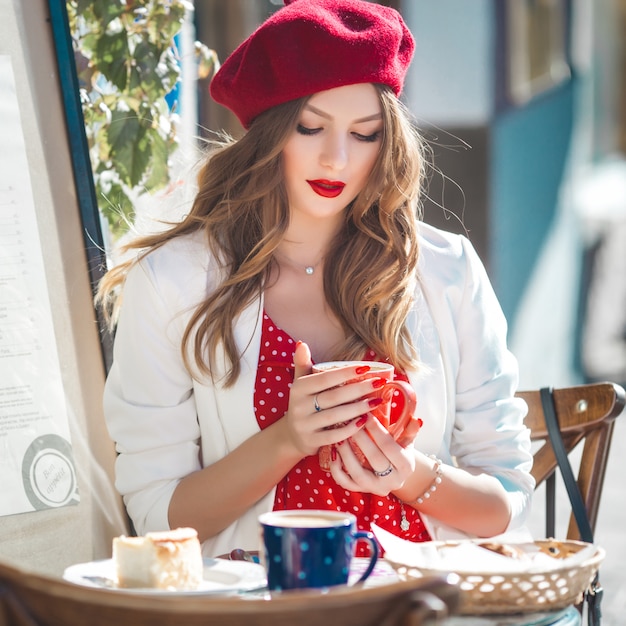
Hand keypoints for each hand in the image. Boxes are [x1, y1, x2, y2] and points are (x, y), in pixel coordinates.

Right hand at [282, 342, 386, 457]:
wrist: (291, 436)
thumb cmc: (304, 404)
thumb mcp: (300, 384)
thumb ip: (302, 363)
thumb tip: (302, 343)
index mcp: (298, 388)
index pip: (325, 378)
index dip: (346, 373)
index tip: (367, 368)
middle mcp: (298, 407)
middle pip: (333, 396)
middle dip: (358, 389)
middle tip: (379, 383)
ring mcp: (304, 426)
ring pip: (335, 416)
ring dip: (358, 408)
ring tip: (377, 401)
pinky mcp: (311, 442)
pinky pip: (334, 436)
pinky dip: (350, 429)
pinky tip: (365, 421)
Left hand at [328, 415, 415, 495]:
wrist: (394, 472)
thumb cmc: (400, 450)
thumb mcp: (407, 440)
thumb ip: (410, 430)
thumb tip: (415, 419)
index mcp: (406, 466)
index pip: (390, 447)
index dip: (377, 430)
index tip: (366, 414)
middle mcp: (392, 481)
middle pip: (374, 460)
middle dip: (361, 439)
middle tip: (349, 421)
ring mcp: (375, 488)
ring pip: (358, 474)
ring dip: (347, 454)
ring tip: (340, 436)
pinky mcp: (361, 491)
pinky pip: (345, 483)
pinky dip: (337, 469)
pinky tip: (333, 452)